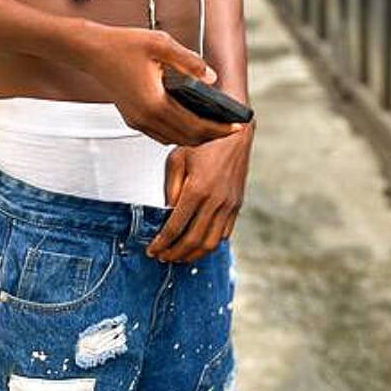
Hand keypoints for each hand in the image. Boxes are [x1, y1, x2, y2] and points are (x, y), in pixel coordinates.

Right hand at [72, 24, 249, 149]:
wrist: (91, 52)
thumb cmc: (123, 44)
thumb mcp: (161, 44)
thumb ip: (189, 61)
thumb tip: (213, 77)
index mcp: (155, 103)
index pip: (195, 125)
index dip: (219, 128)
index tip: (237, 126)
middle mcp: (146, 118)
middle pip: (187, 138)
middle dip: (212, 136)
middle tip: (231, 128)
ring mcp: (138, 121)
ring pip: (174, 139)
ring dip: (196, 137)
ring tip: (215, 126)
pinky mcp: (133, 119)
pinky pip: (161, 134)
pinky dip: (180, 133)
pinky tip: (190, 121)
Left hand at [146, 119, 253, 261]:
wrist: (235, 132)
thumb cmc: (203, 141)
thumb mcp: (178, 158)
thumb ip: (171, 188)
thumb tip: (168, 213)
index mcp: (197, 189)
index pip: (176, 227)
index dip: (162, 243)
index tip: (152, 250)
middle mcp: (215, 200)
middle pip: (193, 240)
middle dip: (175, 253)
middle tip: (163, 257)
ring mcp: (229, 205)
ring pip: (211, 243)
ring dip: (193, 255)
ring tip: (180, 257)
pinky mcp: (237, 205)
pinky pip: (225, 233)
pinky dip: (210, 244)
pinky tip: (198, 244)